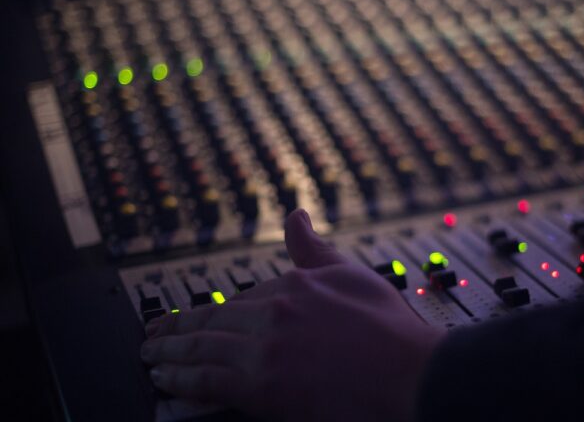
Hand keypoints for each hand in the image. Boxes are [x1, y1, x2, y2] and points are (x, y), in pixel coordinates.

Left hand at [141, 209, 445, 420]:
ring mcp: (265, 349)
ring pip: (202, 347)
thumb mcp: (352, 275)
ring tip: (152, 356)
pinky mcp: (262, 385)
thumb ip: (315, 248)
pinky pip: (208, 380)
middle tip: (153, 335)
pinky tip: (167, 378)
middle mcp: (273, 312)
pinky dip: (182, 379)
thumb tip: (295, 216)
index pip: (242, 298)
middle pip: (212, 319)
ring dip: (171, 352)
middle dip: (177, 328)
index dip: (214, 310)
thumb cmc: (390, 331)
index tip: (197, 317)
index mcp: (294, 285)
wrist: (411, 374)